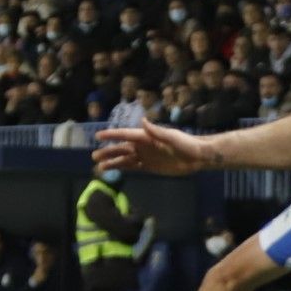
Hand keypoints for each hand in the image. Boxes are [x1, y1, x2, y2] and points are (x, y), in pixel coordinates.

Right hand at [92, 121, 216, 175]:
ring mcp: (146, 156)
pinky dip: (123, 168)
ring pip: (125, 159)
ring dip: (112, 162)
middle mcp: (143, 145)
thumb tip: (142, 121)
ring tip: (99, 166)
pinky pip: (133, 167)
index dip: (111, 135)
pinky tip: (113, 170)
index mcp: (146, 137)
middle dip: (108, 152)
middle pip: (121, 148)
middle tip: (94, 156)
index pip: (125, 135)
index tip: (98, 136)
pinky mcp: (150, 166)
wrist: (197, 157)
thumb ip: (156, 131)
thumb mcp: (172, 137)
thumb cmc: (186, 144)